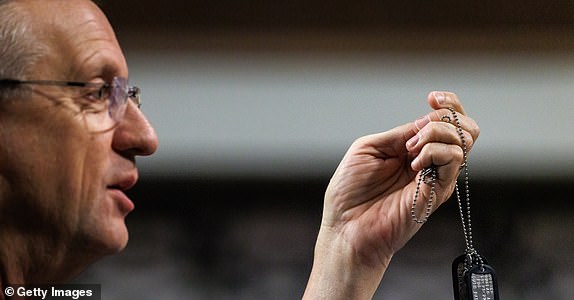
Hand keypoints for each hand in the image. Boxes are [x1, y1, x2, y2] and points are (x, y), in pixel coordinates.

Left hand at [303, 91, 479, 298]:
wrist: (346, 227)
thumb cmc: (350, 192)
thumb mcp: (369, 148)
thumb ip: (399, 134)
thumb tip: (425, 121)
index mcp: (412, 149)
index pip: (445, 120)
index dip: (447, 104)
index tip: (431, 98)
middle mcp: (428, 162)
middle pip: (466, 128)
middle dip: (448, 116)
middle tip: (420, 128)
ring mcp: (436, 177)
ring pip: (463, 141)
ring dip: (437, 134)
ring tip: (410, 150)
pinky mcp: (438, 191)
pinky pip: (454, 160)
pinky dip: (435, 151)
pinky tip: (414, 163)